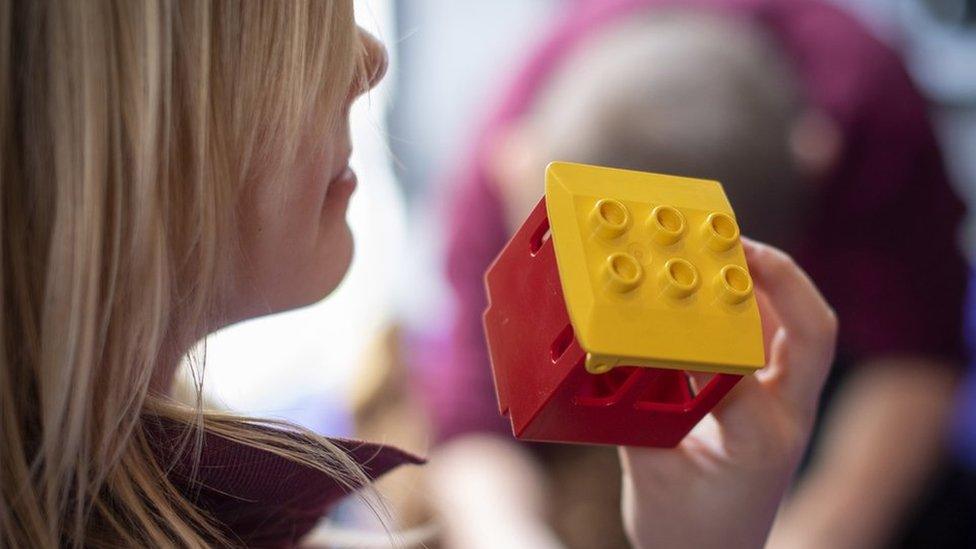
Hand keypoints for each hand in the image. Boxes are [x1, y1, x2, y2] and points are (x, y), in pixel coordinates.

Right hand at [619, 239, 837, 548]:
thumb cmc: (686, 527)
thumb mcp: (652, 478)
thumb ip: (634, 419)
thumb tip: (607, 357)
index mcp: (760, 447)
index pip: (746, 381)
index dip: (708, 341)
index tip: (665, 311)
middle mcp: (787, 419)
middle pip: (811, 331)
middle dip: (773, 275)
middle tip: (722, 239)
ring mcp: (788, 407)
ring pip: (799, 327)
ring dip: (764, 280)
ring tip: (718, 245)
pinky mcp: (773, 398)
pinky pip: (775, 337)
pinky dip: (747, 301)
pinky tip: (709, 282)